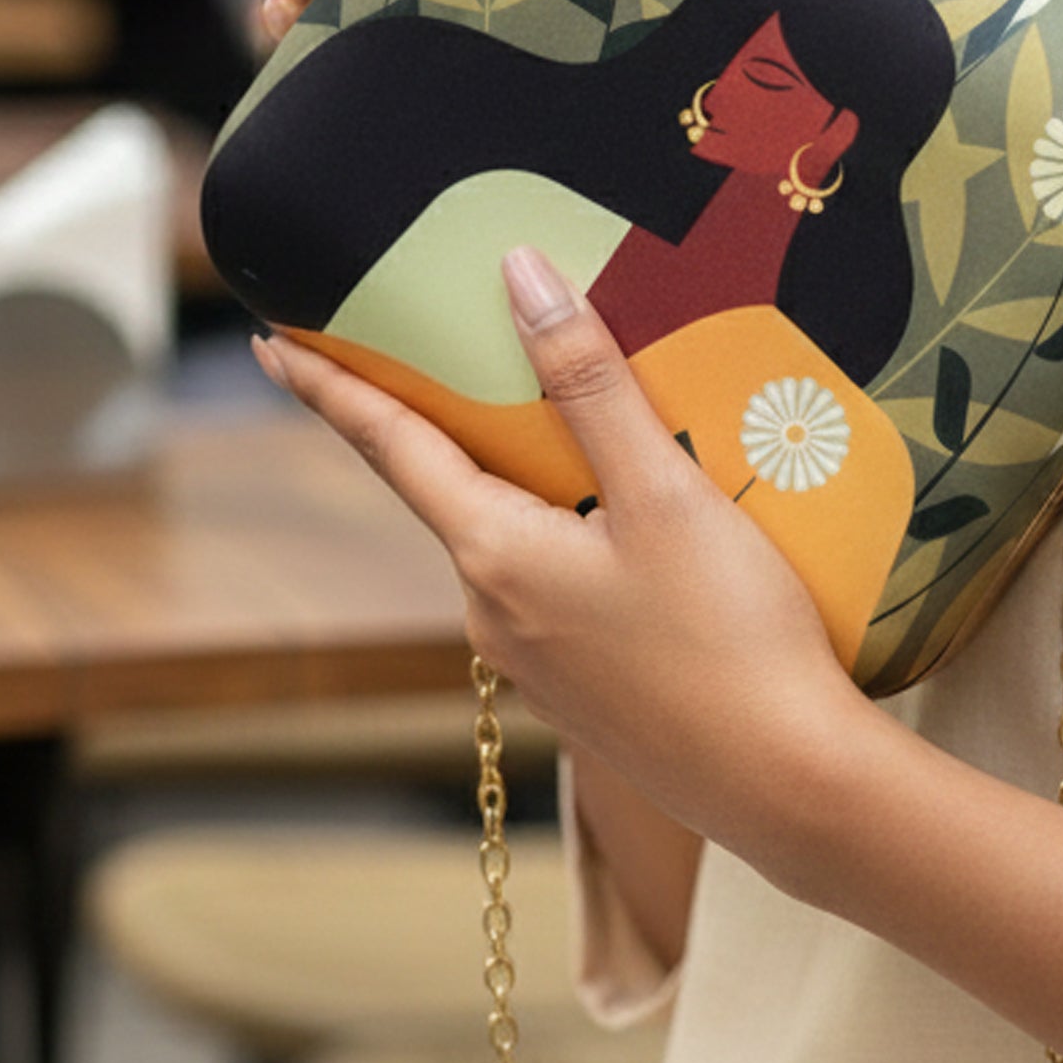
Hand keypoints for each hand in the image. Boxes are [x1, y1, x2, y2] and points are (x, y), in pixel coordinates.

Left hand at [252, 247, 865, 858]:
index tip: (273, 345)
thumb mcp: (662, 492)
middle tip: (450, 348)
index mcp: (496, 554)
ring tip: (574, 423)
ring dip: (522, 480)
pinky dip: (568, 532)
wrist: (789, 784)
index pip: (392, 448)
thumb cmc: (729, 635)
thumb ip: (590, 385)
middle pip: (453, 490)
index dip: (334, 389)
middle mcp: (494, 611)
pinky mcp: (588, 689)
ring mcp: (539, 660)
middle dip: (443, 423)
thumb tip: (518, 278)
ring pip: (513, 538)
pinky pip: (556, 583)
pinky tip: (633, 522)